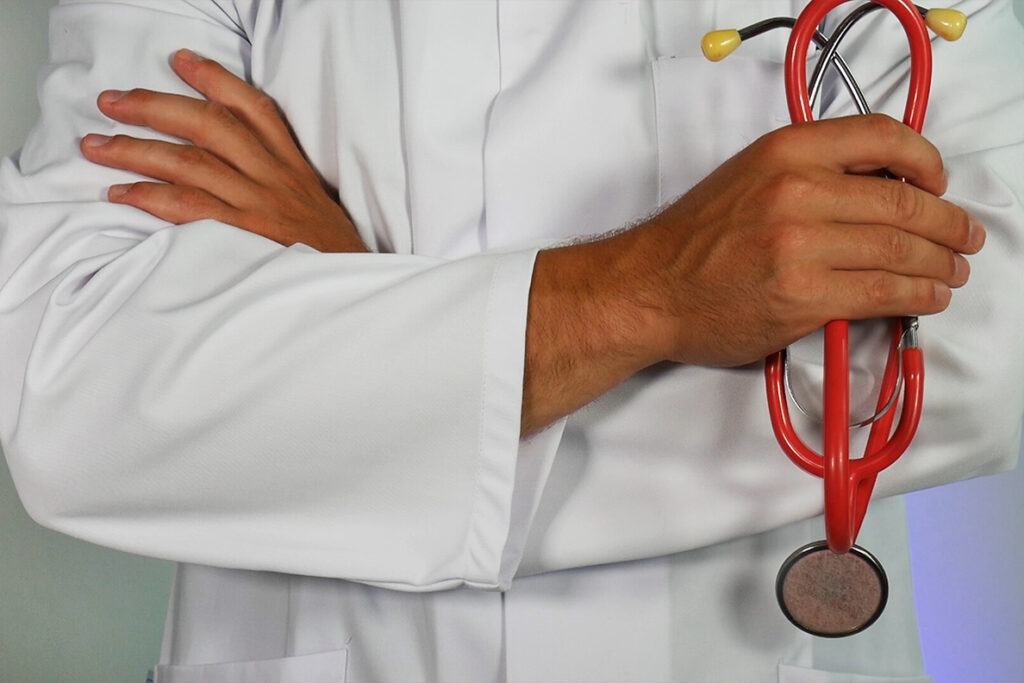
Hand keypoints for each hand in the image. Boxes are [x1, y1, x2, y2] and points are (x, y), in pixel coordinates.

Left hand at [80, 49, 366, 253]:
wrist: (351, 288)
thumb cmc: (329, 254)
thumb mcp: (316, 206)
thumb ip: (281, 181)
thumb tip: (234, 166)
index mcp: (293, 167)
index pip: (255, 109)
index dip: (215, 79)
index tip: (180, 61)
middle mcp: (274, 178)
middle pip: (209, 125)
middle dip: (154, 107)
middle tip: (112, 102)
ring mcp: (258, 206)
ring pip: (189, 162)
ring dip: (136, 150)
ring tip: (96, 145)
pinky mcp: (244, 237)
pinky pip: (189, 209)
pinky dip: (150, 198)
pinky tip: (121, 193)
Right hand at [631, 113, 983, 366]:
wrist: (649, 288)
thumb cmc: (693, 240)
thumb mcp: (748, 176)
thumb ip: (809, 172)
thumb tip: (879, 188)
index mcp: (786, 151)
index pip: (883, 136)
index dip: (926, 160)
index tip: (939, 182)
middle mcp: (797, 191)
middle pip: (904, 201)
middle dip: (948, 223)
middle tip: (963, 237)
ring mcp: (801, 246)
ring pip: (901, 249)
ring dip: (941, 264)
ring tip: (953, 271)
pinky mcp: (804, 297)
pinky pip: (884, 292)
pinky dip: (918, 295)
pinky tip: (929, 296)